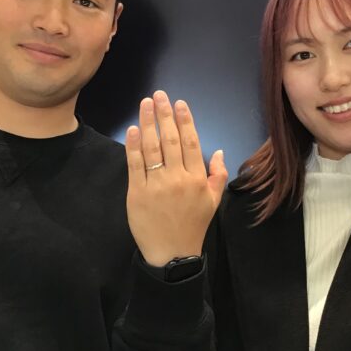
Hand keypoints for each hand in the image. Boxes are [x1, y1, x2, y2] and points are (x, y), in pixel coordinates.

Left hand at [125, 90, 227, 266]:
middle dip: (164, 115)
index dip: (184, 120)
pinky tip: (133, 129)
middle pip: (170, 140)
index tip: (178, 103)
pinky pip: (135, 165)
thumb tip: (217, 151)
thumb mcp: (213, 202)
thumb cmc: (192, 226)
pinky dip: (134, 146)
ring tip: (145, 104)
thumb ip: (217, 175)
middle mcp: (179, 179)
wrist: (172, 255)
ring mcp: (157, 185)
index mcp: (198, 179)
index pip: (191, 142)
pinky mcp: (137, 193)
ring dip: (148, 123)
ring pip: (152, 149)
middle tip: (159, 95)